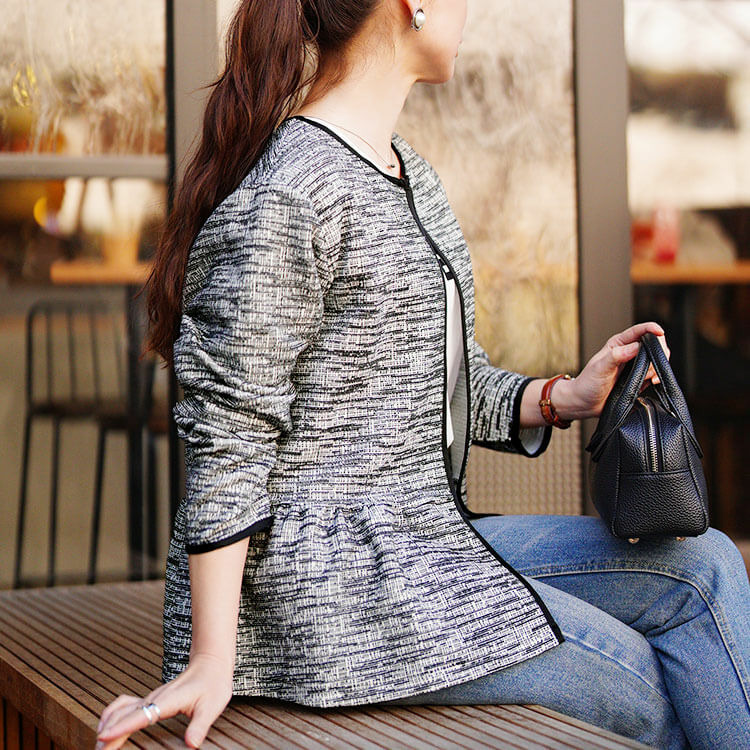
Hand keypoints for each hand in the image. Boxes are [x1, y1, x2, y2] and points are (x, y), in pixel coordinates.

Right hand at [95, 654, 232, 748]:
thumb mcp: (212, 706)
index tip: (104, 737)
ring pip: (123, 708)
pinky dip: (114, 714)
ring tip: (99, 742)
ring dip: (109, 722)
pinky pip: (127, 704)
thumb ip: (200, 725)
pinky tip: (108, 724)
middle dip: (109, 731)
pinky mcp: (152, 698)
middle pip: (126, 714)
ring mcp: (152, 696)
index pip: (141, 715)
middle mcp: (156, 697)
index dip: (122, 727)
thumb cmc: (213, 684)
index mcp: (169, 700)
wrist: (211, 663)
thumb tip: (191, 744)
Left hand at [556, 322, 669, 420]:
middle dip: (658, 352)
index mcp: (618, 344)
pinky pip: (654, 374)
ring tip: (647, 378)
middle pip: (653, 344)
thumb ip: (616, 356)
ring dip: (657, 367)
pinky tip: (652, 382)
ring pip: (656, 360)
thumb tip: (635, 347)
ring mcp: (634, 366)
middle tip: (652, 365)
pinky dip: (657, 377)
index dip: (651, 328)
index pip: (639, 331)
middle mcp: (628, 352)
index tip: (660, 332)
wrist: (584, 403)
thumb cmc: (587, 383)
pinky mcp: (638, 379)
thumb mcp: (600, 368)